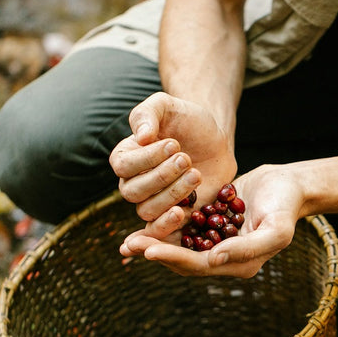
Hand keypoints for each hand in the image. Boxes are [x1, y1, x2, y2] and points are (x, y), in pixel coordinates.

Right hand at [109, 92, 237, 228]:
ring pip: (147, 210)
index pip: (123, 165)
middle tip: (187, 159)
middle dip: (162, 176)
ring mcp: (151, 202)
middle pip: (133, 192)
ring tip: (196, 174)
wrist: (214, 140)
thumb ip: (148, 114)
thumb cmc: (186, 121)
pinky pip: (158, 230)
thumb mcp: (167, 106)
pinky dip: (167, 226)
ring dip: (172, 194)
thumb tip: (142, 136)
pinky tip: (183, 212)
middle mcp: (132, 183)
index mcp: (125, 158)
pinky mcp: (171, 217)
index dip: (148, 158)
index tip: (174, 143)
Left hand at [120, 164, 304, 277]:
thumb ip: (247, 247)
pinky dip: (163, 227)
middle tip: (128, 246)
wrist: (289, 184)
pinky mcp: (209, 223)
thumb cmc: (286, 205)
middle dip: (156, 253)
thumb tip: (214, 258)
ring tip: (128, 242)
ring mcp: (215, 241)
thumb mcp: (275, 228)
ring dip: (154, 243)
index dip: (173, 258)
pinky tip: (143, 221)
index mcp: (238, 264)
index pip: (199, 265)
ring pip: (179, 246)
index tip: (149, 251)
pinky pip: (183, 229)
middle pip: (183, 260)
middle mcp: (223, 257)